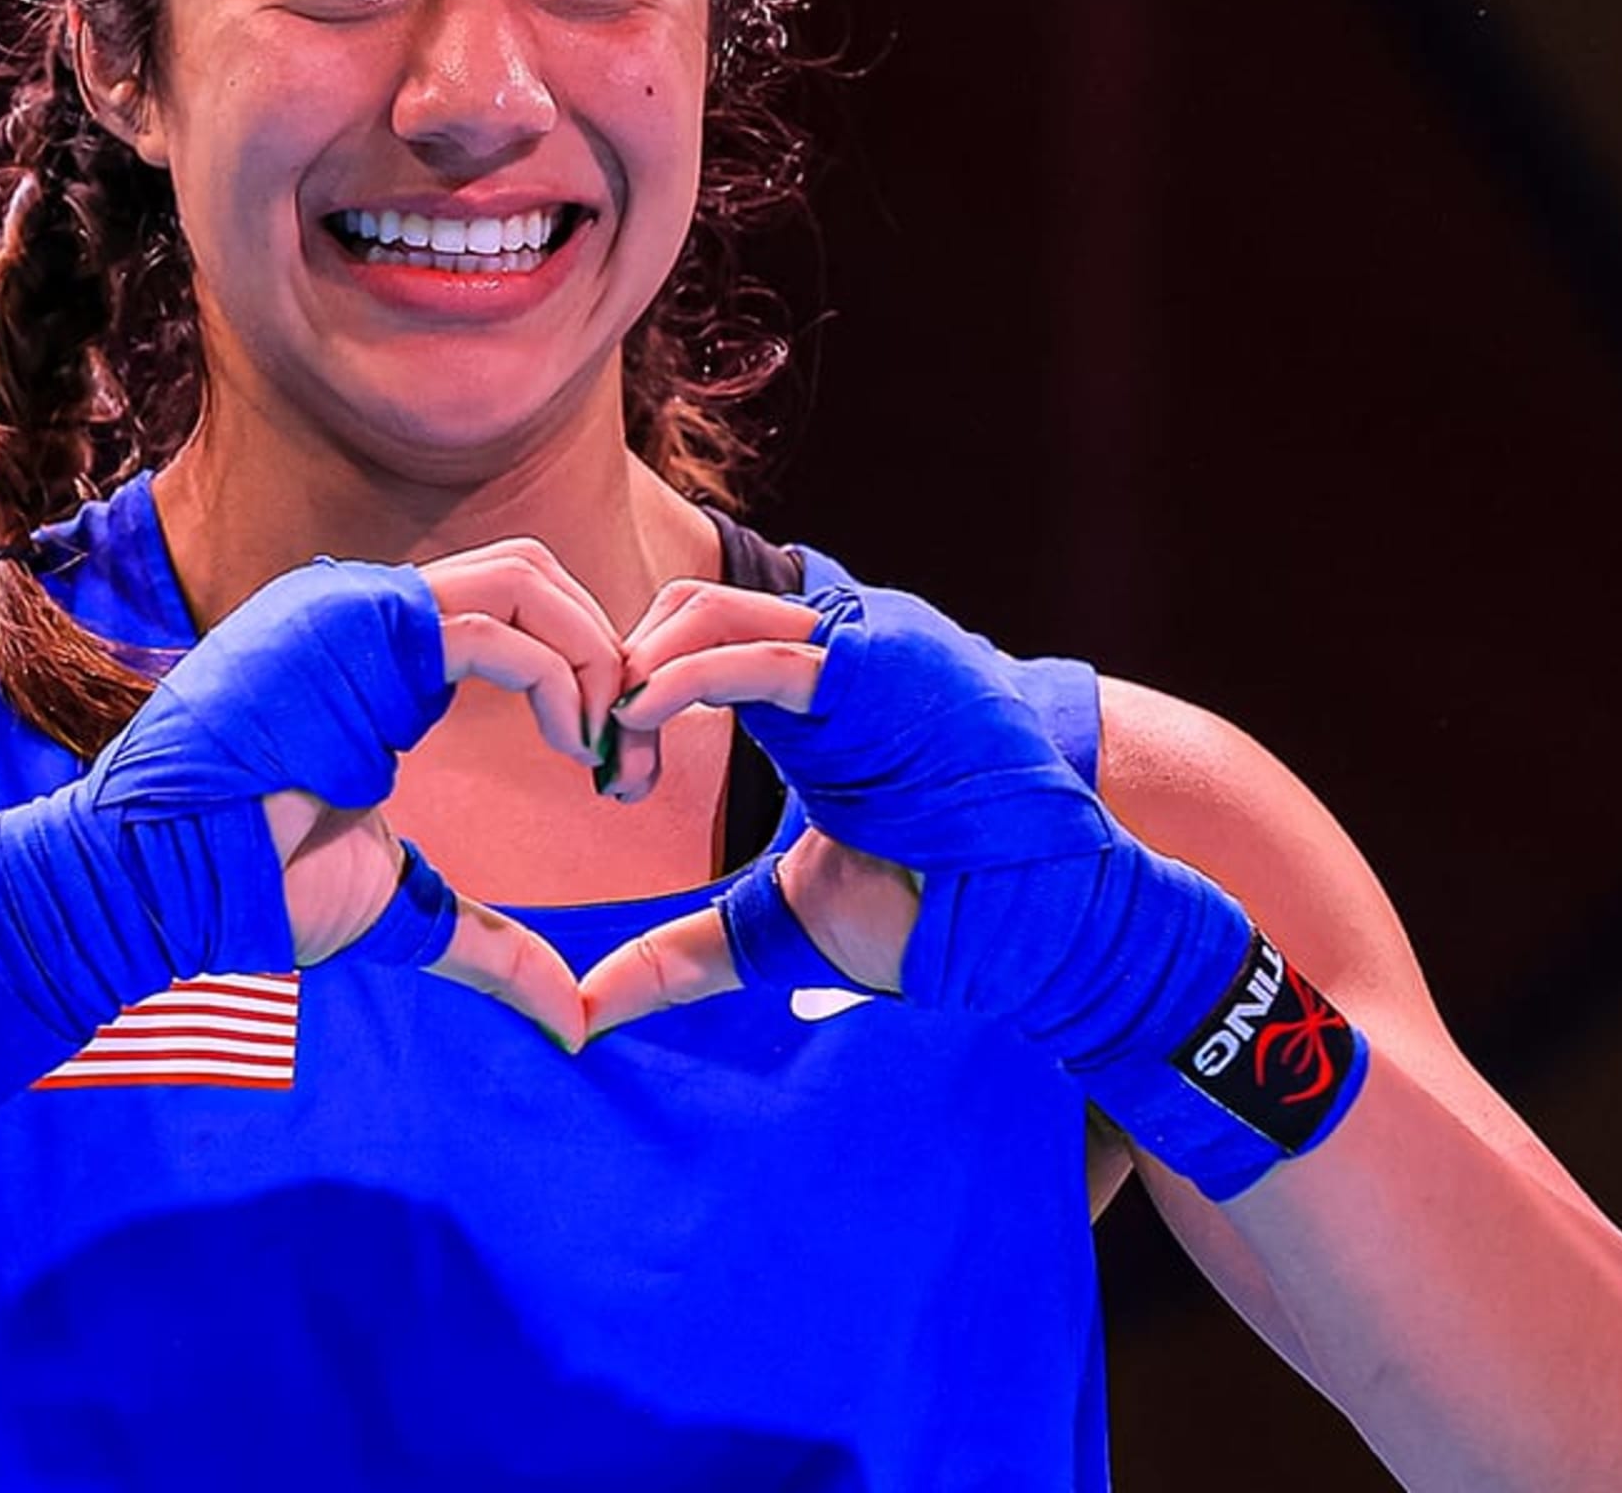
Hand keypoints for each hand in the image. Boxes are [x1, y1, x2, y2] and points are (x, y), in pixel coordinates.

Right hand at [263, 536, 631, 1045]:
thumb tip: (569, 1020)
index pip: (511, 612)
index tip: (608, 768)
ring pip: (525, 579)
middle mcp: (366, 612)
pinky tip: (566, 743)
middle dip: (605, 652)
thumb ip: (487, 941)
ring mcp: (356, 609)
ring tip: (601, 747)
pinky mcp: (354, 625)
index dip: (580, 675)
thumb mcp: (400, 906)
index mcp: (375, 656)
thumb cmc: (252, 888)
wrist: (156, 884)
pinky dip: (556, 677)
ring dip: (592, 657)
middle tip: (625, 752)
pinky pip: (493, 627)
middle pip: (532, 574)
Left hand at [573, 577, 1362, 1200]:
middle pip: (683, 610)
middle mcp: (837, 652)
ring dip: (643, 671)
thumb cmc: (929, 920)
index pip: (689, 642)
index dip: (631, 693)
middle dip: (620, 673)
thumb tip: (583, 1011)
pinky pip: (765, 653)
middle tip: (598, 758)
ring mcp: (866, 649)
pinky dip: (689, 678)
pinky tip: (644, 723)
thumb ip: (681, 952)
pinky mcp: (887, 668)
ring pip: (712, 611)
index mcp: (812, 695)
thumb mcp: (778, 923)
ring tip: (617, 748)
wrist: (1038, 932)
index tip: (606, 778)